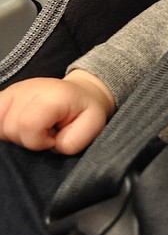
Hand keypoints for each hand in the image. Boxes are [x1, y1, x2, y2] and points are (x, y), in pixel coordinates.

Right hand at [0, 70, 114, 153]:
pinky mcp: (5, 95)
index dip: (39, 141)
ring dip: (15, 135)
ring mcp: (14, 90)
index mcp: (53, 95)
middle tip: (46, 133)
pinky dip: (4, 128)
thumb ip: (72, 142)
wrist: (80, 93)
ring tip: (35, 129)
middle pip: (10, 128)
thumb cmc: (85, 111)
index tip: (53, 139)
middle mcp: (29, 88)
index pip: (27, 125)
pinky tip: (20, 126)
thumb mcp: (93, 127)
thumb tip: (52, 146)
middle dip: (28, 140)